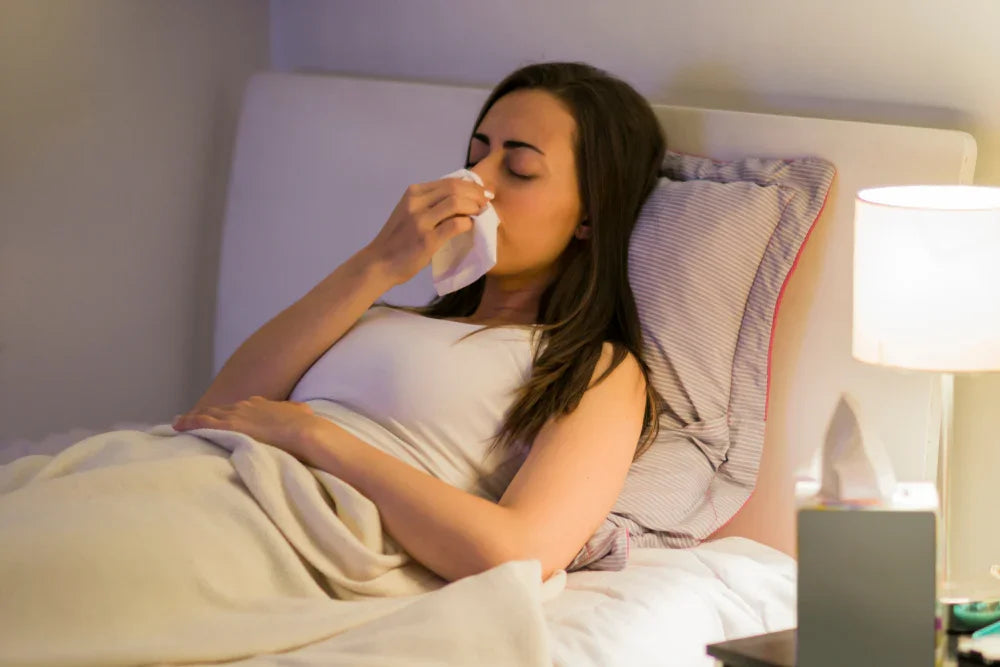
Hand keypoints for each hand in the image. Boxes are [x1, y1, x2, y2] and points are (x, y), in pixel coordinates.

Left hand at [173, 396, 323, 461]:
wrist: (304, 431)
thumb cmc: (306, 427)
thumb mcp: (302, 415)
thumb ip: (297, 413)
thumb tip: (305, 412)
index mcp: (262, 404)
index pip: (239, 408)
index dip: (229, 412)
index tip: (222, 416)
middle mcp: (246, 406)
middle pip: (220, 410)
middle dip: (207, 414)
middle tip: (192, 419)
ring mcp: (236, 415)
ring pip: (208, 415)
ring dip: (193, 419)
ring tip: (178, 422)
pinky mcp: (229, 427)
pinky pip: (202, 423)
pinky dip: (189, 423)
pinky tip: (177, 425)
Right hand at [363, 177, 492, 285]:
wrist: (379, 263)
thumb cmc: (398, 240)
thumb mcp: (410, 213)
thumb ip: (430, 204)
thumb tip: (462, 200)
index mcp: (414, 193)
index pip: (449, 181)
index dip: (471, 185)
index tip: (483, 192)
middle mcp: (416, 202)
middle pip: (455, 188)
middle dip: (476, 193)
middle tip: (487, 202)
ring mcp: (421, 221)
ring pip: (456, 202)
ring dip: (474, 206)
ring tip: (482, 213)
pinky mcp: (427, 240)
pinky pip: (456, 225)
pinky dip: (468, 223)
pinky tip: (472, 227)